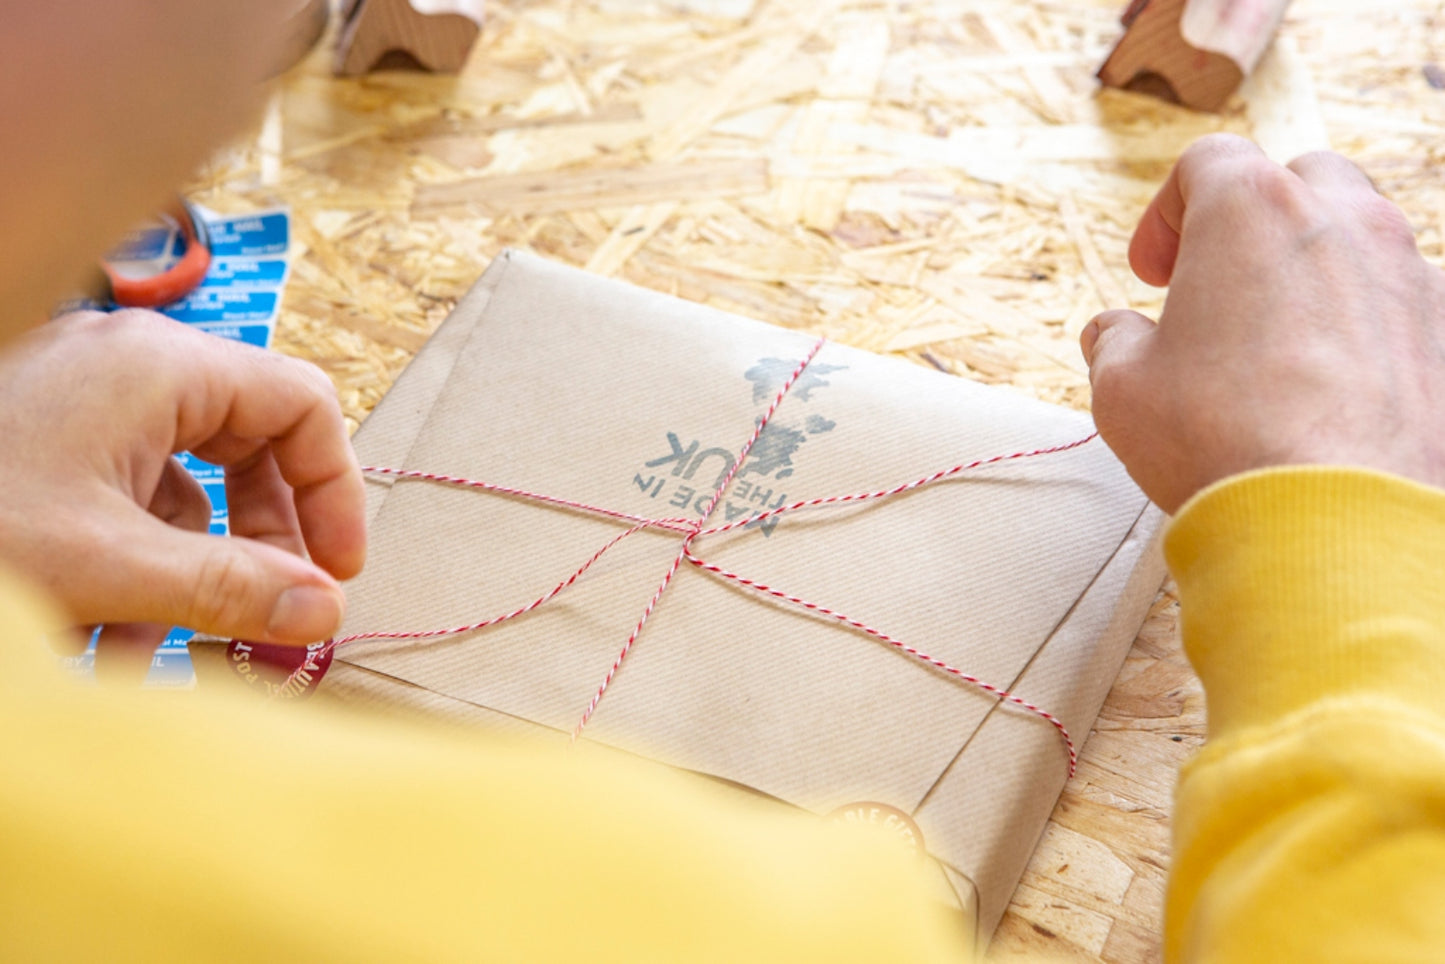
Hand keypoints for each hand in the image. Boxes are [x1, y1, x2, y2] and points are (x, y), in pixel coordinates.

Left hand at [0, 310, 365, 680]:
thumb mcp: (108, 567)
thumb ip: (232, 590)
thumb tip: (323, 613)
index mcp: (158, 368)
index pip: (302, 405)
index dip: (334, 490)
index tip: (337, 571)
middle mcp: (127, 369)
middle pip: (249, 443)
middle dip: (261, 541)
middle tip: (276, 611)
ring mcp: (81, 401)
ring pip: (182, 482)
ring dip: (187, 570)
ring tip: (153, 646)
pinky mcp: (45, 440)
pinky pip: (124, 495)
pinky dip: (131, 563)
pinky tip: (101, 631)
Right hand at [1081, 134, 1444, 512]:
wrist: (1333, 523)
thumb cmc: (1226, 443)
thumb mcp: (1122, 389)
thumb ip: (1113, 342)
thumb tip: (1113, 335)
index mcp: (1252, 209)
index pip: (1206, 163)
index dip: (1167, 215)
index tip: (1153, 272)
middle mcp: (1344, 220)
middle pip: (1296, 179)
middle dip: (1252, 225)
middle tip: (1216, 289)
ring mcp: (1411, 274)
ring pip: (1362, 237)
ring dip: (1315, 272)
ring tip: (1277, 342)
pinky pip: (1405, 304)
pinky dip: (1368, 327)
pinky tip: (1332, 386)